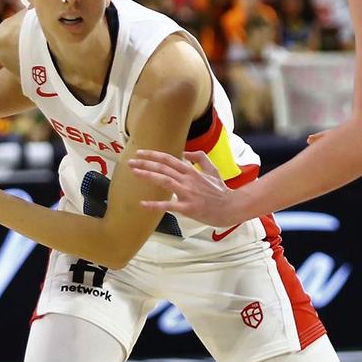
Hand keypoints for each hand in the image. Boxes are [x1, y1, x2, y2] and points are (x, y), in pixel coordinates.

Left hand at [125, 148, 248, 227]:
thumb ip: (200, 158)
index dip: (153, 155)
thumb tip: (187, 153)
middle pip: (163, 168)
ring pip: (164, 181)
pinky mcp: (188, 208)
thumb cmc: (221, 191)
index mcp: (192, 171)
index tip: (140, 153)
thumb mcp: (213, 170)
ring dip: (147, 175)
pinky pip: (169, 205)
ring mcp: (187, 193)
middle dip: (145, 163)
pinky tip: (143, 204)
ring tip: (134, 173)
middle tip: (130, 162)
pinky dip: (155, 205)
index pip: (169, 159)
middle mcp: (188, 179)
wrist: (231, 207)